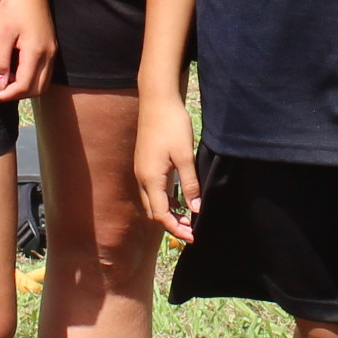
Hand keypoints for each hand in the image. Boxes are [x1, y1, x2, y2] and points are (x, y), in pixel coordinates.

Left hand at [0, 0, 54, 100]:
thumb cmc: (13, 6)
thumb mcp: (2, 34)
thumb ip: (1, 61)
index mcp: (36, 52)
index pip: (23, 86)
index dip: (6, 95)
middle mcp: (49, 55)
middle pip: (37, 90)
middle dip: (16, 95)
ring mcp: (52, 51)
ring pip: (42, 83)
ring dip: (24, 88)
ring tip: (5, 83)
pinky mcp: (50, 46)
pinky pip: (43, 72)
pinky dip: (30, 79)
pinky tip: (15, 72)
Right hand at [135, 95, 199, 241]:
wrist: (157, 100)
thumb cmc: (172, 125)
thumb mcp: (184, 156)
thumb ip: (190, 184)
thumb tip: (196, 209)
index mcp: (150, 179)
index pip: (161, 214)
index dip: (176, 228)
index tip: (192, 236)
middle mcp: (142, 178)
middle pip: (154, 211)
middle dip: (171, 224)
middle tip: (192, 229)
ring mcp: (142, 170)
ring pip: (152, 201)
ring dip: (168, 212)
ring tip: (188, 217)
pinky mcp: (145, 164)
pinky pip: (152, 190)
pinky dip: (165, 199)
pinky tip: (179, 198)